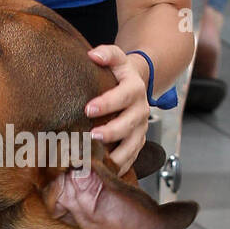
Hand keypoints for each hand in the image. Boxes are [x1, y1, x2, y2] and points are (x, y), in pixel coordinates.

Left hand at [84, 44, 149, 176]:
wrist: (137, 84)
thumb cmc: (120, 73)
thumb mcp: (117, 58)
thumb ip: (107, 54)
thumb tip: (93, 55)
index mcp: (134, 89)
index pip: (123, 96)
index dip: (107, 103)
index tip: (88, 108)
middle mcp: (140, 110)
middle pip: (129, 124)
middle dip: (112, 132)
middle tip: (92, 136)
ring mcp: (140, 128)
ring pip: (133, 145)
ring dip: (117, 155)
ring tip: (100, 163)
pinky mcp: (138, 141)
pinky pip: (132, 157)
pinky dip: (121, 166)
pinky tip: (106, 174)